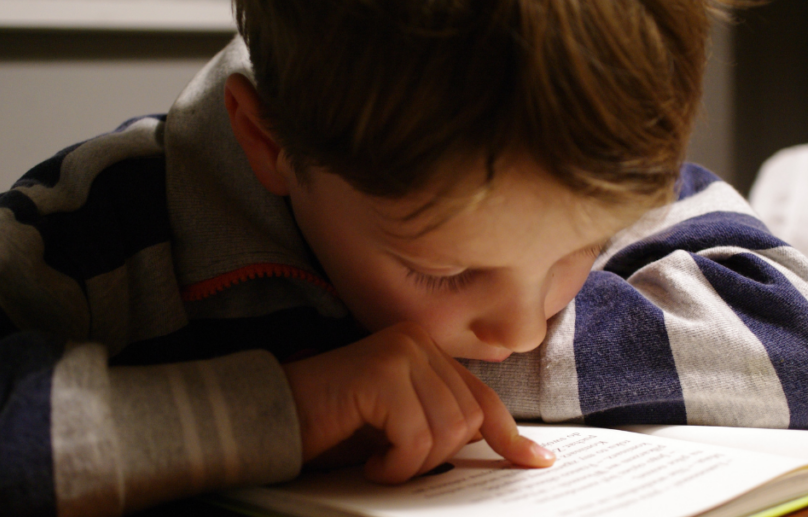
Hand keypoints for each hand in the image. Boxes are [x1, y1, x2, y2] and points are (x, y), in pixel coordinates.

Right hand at [282, 322, 554, 482]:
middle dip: (438, 458)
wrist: (270, 418)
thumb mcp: (399, 425)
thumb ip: (442, 422)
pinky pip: (416, 438)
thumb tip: (502, 448)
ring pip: (446, 431)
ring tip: (379, 461)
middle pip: (467, 420)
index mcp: (426, 350)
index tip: (537, 461)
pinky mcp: (382, 373)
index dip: (511, 436)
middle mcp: (417, 342)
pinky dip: (395, 465)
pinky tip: (369, 462)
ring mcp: (401, 352)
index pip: (482, 398)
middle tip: (396, 464)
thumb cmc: (332, 427)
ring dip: (413, 464)